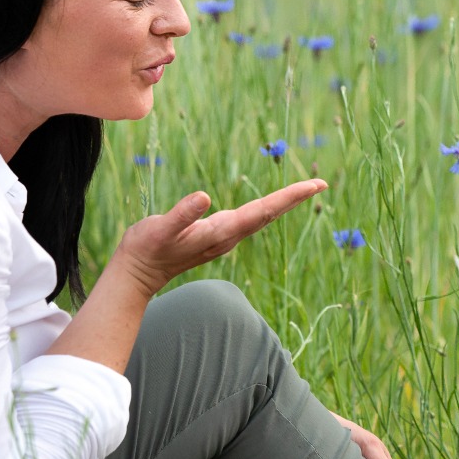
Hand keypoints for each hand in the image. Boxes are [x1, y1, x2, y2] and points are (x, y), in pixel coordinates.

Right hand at [115, 179, 325, 294]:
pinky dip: (265, 209)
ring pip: (261, 218)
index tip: (314, 186)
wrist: (137, 274)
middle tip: (321, 183)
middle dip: (294, 198)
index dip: (289, 197)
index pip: (264, 211)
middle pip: (269, 214)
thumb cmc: (147, 249)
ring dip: (283, 204)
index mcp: (221, 231)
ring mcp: (223, 238)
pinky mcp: (215, 237)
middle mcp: (228, 236)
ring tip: (304, 190)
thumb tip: (204, 197)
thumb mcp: (160, 229)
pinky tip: (270, 205)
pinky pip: (249, 220)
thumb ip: (182, 215)